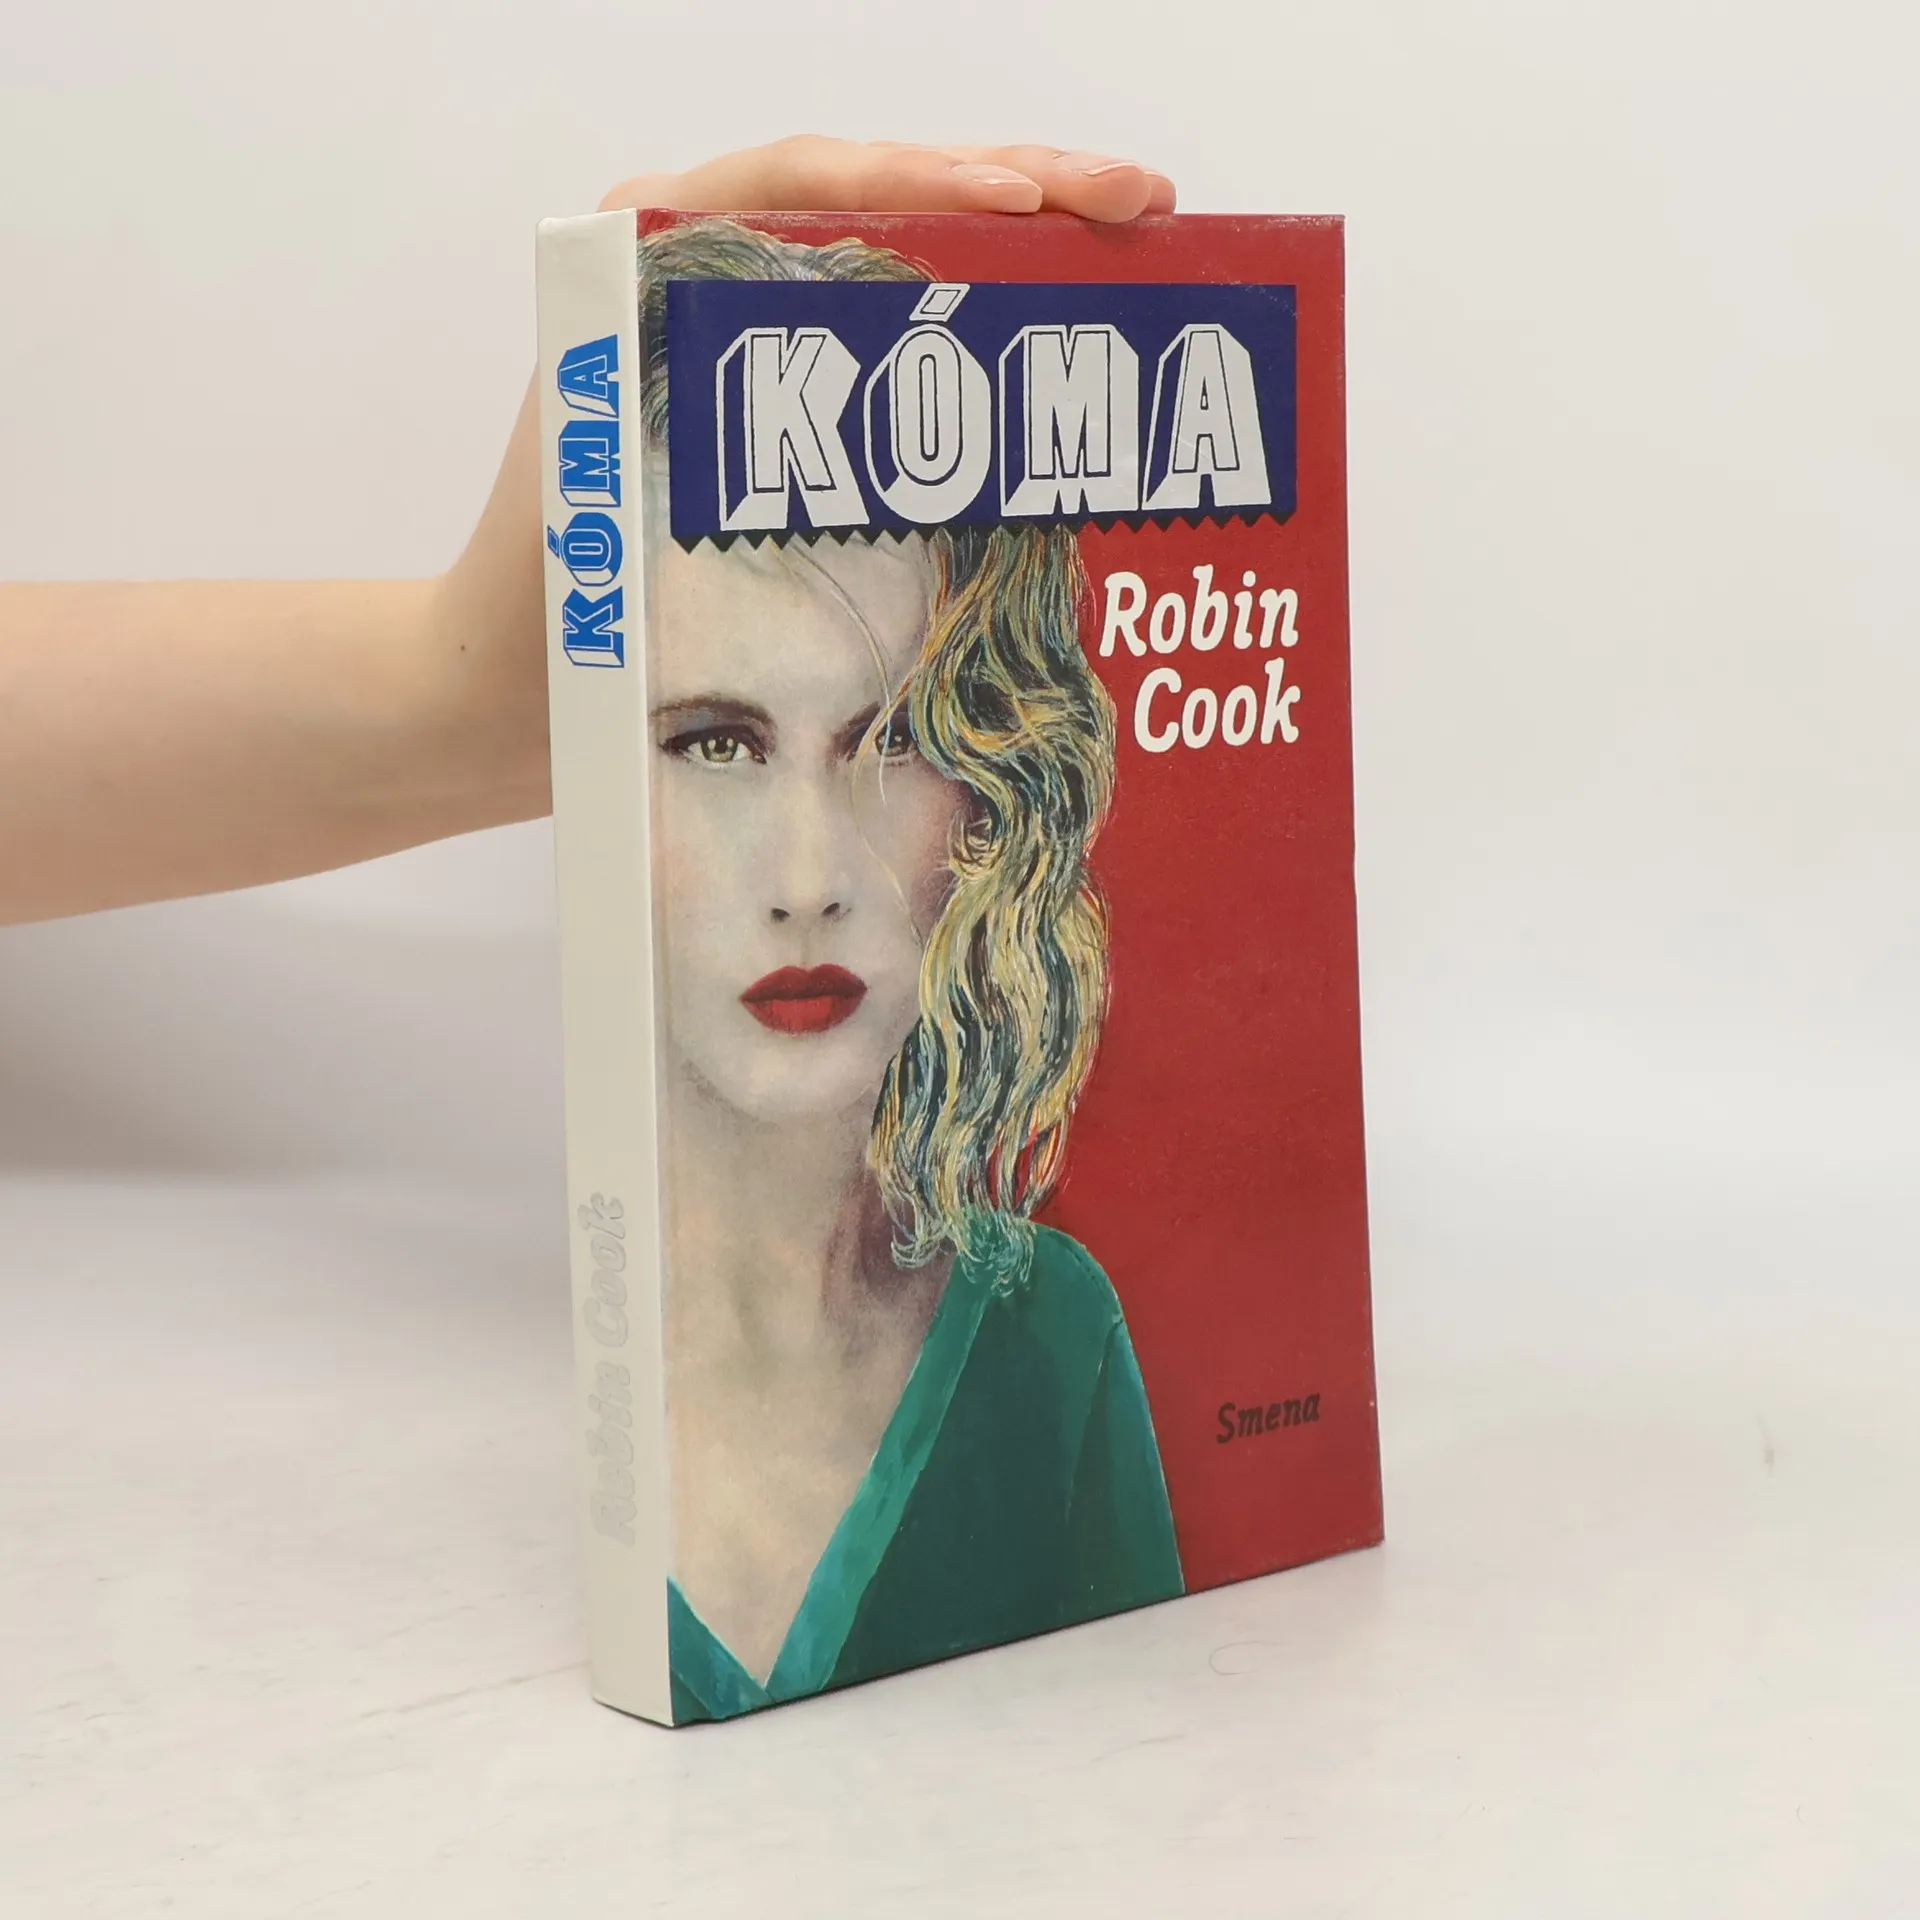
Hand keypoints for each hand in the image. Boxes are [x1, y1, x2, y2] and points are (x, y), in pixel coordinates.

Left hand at [437, 138, 1178, 817]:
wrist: (508, 692)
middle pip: (880, 197)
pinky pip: (898, 333)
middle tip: (1140, 199)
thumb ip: (713, 438)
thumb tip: (853, 406)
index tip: (1027, 209)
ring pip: (904, 251)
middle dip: (1020, 186)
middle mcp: (701, 267)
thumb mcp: (626, 504)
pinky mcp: (787, 394)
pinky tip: (1063, 334)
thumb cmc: (550, 613)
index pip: (811, 183)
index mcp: (646, 256)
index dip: (929, 185)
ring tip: (1131, 229)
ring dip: (1021, 238)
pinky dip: (984, 326)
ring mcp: (752, 328)